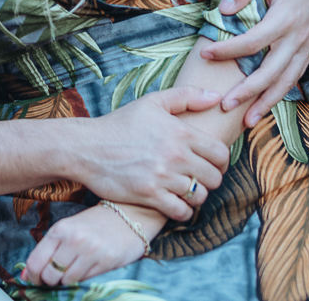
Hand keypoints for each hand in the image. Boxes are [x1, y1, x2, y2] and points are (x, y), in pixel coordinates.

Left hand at [22, 203, 149, 285]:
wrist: (131, 215)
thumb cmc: (95, 222)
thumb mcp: (69, 228)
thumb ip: (48, 249)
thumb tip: (26, 275)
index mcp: (60, 229)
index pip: (35, 261)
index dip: (32, 276)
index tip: (35, 279)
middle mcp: (73, 239)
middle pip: (49, 274)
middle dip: (49, 280)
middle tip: (55, 277)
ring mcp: (91, 251)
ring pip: (66, 280)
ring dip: (66, 280)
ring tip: (74, 270)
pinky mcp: (107, 261)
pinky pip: (85, 280)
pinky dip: (82, 279)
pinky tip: (88, 268)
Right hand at [75, 85, 228, 220]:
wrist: (87, 147)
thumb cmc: (120, 124)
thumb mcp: (152, 102)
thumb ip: (186, 96)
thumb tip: (217, 97)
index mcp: (180, 131)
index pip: (221, 154)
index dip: (221, 162)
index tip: (211, 164)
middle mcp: (175, 155)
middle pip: (214, 178)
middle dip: (209, 180)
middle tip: (198, 179)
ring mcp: (162, 176)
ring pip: (199, 196)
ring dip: (196, 196)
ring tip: (185, 191)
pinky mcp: (149, 195)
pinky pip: (181, 211)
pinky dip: (182, 211)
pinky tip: (175, 203)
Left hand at [202, 0, 308, 126]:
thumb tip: (224, 9)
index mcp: (286, 16)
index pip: (253, 42)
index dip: (228, 50)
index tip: (206, 54)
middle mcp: (299, 36)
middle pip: (272, 71)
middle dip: (248, 91)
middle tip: (225, 105)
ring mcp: (307, 46)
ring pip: (286, 81)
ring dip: (266, 102)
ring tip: (247, 121)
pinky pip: (295, 76)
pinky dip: (280, 93)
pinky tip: (264, 105)